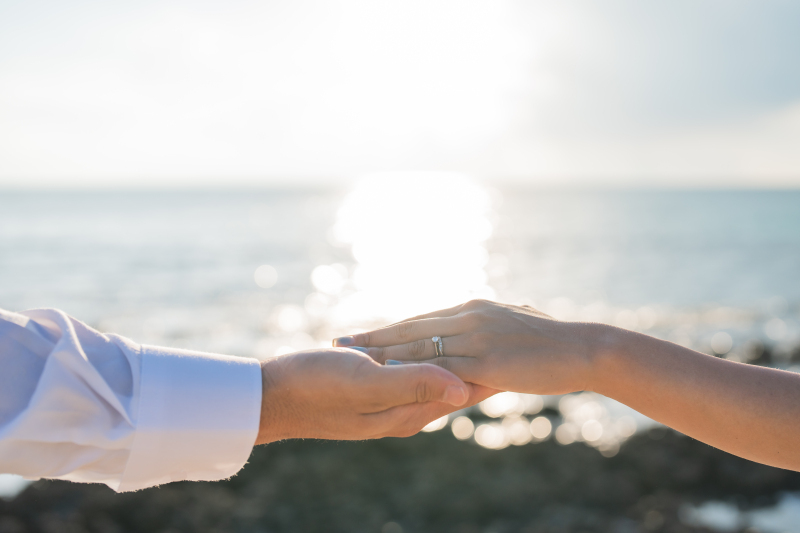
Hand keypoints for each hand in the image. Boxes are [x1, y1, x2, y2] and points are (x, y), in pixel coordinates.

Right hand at [256, 347, 497, 443]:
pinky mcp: (372, 388)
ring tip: (487, 345)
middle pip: (458, 385)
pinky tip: (434, 350)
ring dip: (460, 360)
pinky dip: (430, 358)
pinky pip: (413, 373)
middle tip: (517, 344)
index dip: (495, 369)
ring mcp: (388, 401)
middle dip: (486, 366)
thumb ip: (416, 384)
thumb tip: (466, 388)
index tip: (525, 354)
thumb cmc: (314, 390)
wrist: (272, 398)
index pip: (466, 388)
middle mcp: (405, 409)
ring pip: (437, 378)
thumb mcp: (366, 386)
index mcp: (410, 409)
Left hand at [332, 300, 601, 395]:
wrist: (583, 348)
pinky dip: (414, 371)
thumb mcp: (519, 321)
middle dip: (372, 336)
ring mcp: (475, 336)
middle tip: (339, 341)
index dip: (387, 328)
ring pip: (419, 345)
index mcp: (471, 309)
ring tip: (352, 360)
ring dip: (383, 354)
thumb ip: (501, 318)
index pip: (419, 319)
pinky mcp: (486, 359)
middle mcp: (467, 317)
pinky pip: (442, 366)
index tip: (360, 333)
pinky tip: (392, 377)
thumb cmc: (553, 340)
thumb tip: (504, 310)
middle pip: (409, 328)